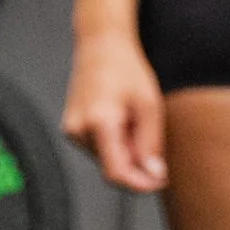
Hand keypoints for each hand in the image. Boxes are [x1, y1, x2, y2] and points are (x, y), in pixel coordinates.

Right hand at [64, 25, 167, 192]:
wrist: (101, 45)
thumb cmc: (126, 69)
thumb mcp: (150, 106)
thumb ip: (151, 144)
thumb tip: (153, 175)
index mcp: (99, 123)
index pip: (116, 173)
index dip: (141, 184)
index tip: (159, 181)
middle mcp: (78, 129)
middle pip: (112, 168)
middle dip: (136, 163)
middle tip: (150, 136)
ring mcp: (71, 129)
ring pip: (105, 160)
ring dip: (125, 151)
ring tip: (133, 119)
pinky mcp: (70, 128)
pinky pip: (97, 148)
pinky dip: (113, 143)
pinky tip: (120, 118)